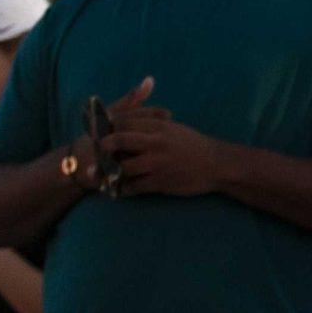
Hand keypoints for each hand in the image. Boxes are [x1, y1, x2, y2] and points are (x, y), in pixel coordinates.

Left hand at [104, 104, 230, 196]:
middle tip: (95, 153)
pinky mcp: (160, 181)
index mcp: (158, 125)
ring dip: (110, 173)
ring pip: (123, 167)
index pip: (124, 122)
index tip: (97, 133)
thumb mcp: (173, 127)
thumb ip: (152, 123)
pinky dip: (123, 190)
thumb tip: (128, 124)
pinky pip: (134, 187)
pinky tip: (119, 190)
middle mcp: (155, 142)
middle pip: (118, 141)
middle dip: (102, 147)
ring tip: (103, 176)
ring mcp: (157, 162)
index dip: (107, 128)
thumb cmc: (194, 145)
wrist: (216, 164)